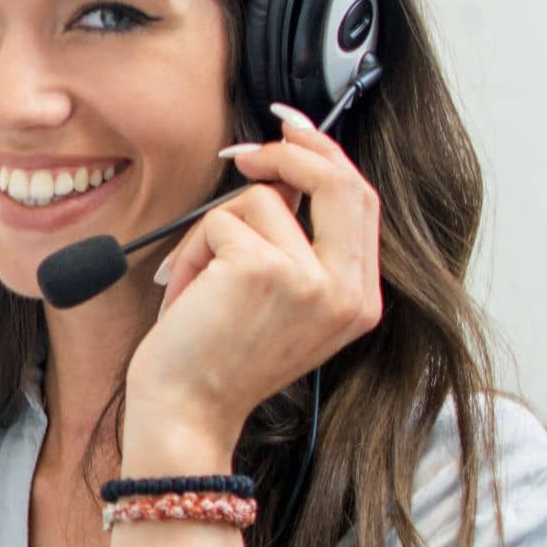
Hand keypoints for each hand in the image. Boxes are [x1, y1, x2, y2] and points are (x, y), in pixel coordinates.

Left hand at [125, 106, 382, 453]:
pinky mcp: (265, 269)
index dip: (329, 158)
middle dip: (290, 151)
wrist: (186, 414)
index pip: (361, 203)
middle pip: (340, 181)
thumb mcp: (281, 303)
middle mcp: (347, 292)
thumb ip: (298, 242)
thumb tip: (282, 172)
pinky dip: (192, 250)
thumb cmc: (220, 359)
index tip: (296, 132)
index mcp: (358, 300)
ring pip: (262, 198)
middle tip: (246, 151)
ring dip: (215, 230)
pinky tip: (187, 294)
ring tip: (199, 281)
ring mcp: (311, 280)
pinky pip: (220, 221)